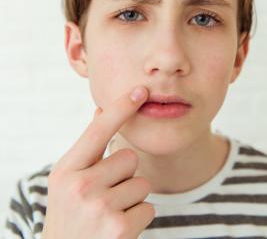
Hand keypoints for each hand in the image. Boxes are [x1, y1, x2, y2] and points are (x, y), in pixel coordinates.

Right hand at [41, 86, 154, 238]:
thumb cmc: (71, 214)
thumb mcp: (68, 180)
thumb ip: (87, 147)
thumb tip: (100, 111)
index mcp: (66, 170)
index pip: (99, 130)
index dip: (121, 108)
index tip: (141, 91)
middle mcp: (80, 186)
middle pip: (129, 157)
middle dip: (124, 175)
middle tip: (104, 196)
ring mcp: (99, 207)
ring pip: (142, 183)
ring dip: (131, 198)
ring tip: (109, 213)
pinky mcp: (119, 228)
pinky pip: (149, 207)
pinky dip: (138, 218)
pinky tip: (117, 229)